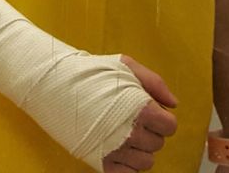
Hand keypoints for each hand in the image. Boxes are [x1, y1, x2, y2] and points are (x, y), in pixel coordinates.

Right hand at [102, 55, 177, 171]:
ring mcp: (115, 151)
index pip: (170, 127)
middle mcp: (131, 134)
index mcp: (141, 109)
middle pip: (158, 144)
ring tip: (124, 133)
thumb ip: (155, 83)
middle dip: (150, 132)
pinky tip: (119, 149)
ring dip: (140, 149)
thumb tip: (173, 104)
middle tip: (132, 119)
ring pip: (146, 162)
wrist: (55, 85)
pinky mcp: (101, 162)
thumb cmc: (91, 73)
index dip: (161, 118)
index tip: (149, 112)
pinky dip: (128, 165)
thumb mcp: (126, 66)